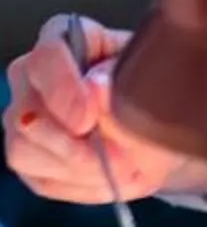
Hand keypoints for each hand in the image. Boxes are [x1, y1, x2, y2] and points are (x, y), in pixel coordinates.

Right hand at [2, 14, 206, 204]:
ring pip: (24, 150)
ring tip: (124, 169)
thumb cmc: (156, 95)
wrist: (162, 133)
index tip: (87, 121)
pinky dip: (79, 186)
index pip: (47, 57)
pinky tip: (109, 178)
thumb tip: (96, 88)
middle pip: (26, 113)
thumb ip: (123, 82)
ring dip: (80, 169)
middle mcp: (34, 76)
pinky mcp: (28, 156)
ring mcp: (25, 117)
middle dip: (76, 147)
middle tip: (123, 159)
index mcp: (68, 40)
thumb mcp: (154, 84)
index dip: (63, 90)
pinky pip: (38, 179)